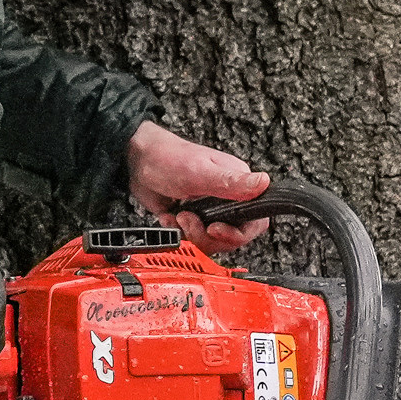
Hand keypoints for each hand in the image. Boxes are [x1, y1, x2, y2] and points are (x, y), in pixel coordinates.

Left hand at [125, 120, 268, 253]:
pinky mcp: (194, 217)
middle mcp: (227, 198)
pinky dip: (180, 233)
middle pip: (233, 237)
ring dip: (192, 233)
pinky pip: (194, 239)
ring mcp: (210, 209)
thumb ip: (232, 182)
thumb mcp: (201, 172)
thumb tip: (263, 183)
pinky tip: (171, 217)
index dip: (238, 233)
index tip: (216, 229)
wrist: (137, 161)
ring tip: (179, 216)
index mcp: (237, 184)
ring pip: (213, 241)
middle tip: (190, 219)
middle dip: (208, 236)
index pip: (255, 221)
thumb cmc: (168, 158)